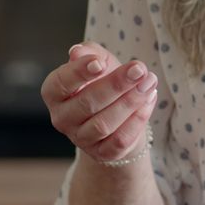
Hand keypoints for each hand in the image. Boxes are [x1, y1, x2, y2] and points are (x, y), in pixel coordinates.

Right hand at [41, 41, 158, 163]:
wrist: (118, 114)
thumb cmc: (103, 82)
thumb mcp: (98, 61)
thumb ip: (90, 53)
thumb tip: (77, 52)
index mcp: (55, 93)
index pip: (60, 84)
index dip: (78, 73)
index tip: (99, 63)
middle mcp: (62, 118)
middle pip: (87, 103)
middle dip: (116, 85)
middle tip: (139, 70)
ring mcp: (81, 138)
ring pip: (104, 124)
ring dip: (130, 102)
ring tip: (149, 82)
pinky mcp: (102, 153)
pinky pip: (120, 140)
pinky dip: (137, 120)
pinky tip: (149, 100)